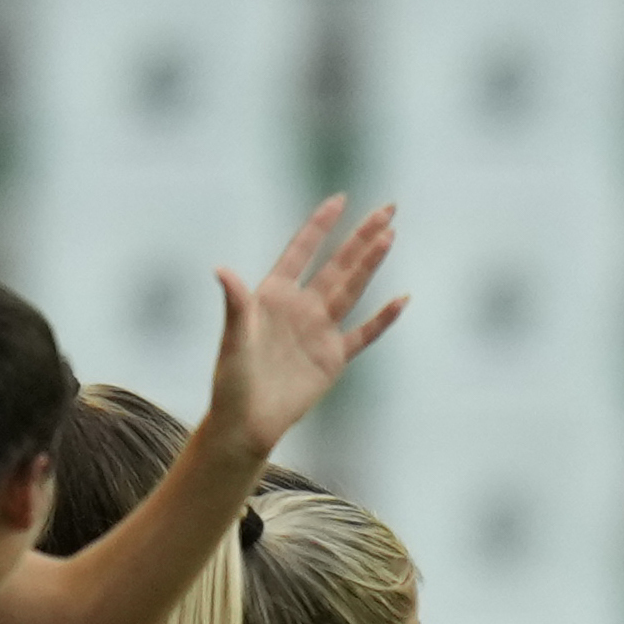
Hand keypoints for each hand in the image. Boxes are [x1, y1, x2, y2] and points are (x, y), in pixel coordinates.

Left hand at [204, 197, 405, 458]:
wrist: (247, 423)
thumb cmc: (232, 381)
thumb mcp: (233, 339)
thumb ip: (236, 303)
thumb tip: (222, 271)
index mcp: (273, 295)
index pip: (302, 251)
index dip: (320, 225)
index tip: (340, 199)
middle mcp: (300, 307)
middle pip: (337, 263)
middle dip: (361, 235)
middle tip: (387, 208)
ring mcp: (320, 331)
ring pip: (352, 289)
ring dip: (371, 263)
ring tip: (391, 236)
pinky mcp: (333, 358)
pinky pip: (364, 334)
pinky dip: (382, 319)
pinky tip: (401, 299)